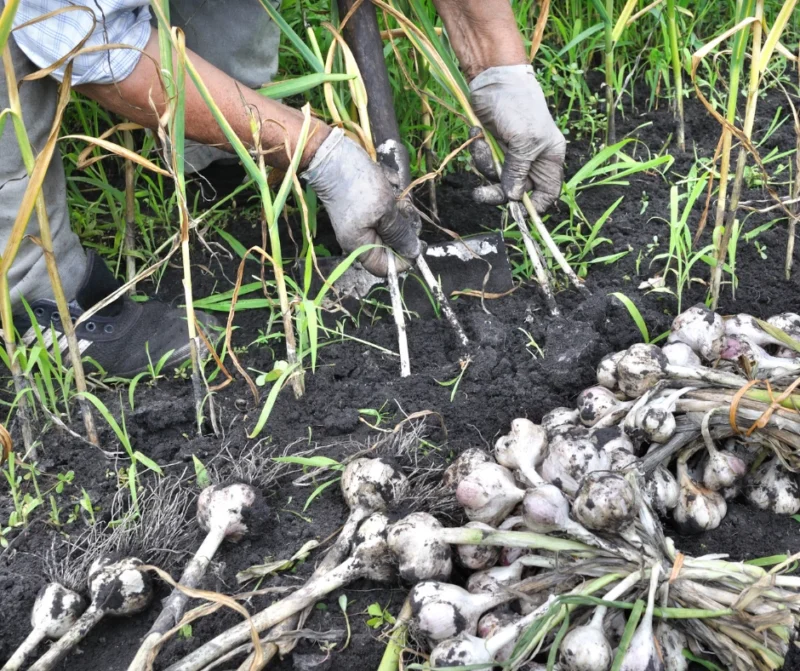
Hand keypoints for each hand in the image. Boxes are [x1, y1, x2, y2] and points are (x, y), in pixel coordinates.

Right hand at [302, 129, 421, 276]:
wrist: (333, 157)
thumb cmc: (357, 185)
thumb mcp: (384, 210)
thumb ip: (400, 234)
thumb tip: (414, 253)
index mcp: (359, 247)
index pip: (385, 268)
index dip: (405, 260)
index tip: (419, 243)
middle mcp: (360, 239)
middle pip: (391, 247)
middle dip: (403, 230)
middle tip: (405, 211)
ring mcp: (363, 224)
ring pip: (392, 228)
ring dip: (400, 213)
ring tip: (396, 196)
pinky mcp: (366, 209)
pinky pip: (386, 214)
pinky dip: (393, 203)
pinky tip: (391, 189)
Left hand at [468, 64, 565, 211]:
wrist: (494, 79)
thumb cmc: (518, 105)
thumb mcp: (524, 141)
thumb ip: (519, 171)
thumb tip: (514, 197)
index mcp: (549, 157)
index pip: (547, 192)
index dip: (534, 205)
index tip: (517, 210)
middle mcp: (533, 158)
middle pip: (517, 190)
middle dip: (498, 191)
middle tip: (480, 194)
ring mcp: (512, 153)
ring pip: (498, 178)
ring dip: (485, 165)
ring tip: (480, 145)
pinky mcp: (495, 147)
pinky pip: (485, 163)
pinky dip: (478, 152)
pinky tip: (477, 135)